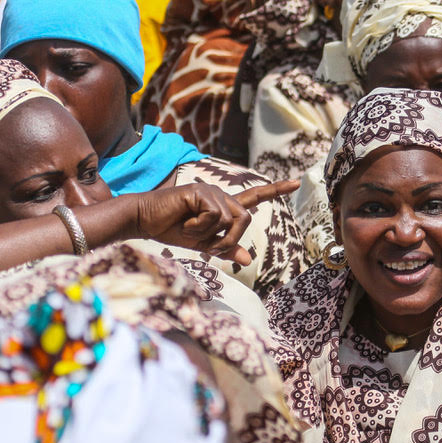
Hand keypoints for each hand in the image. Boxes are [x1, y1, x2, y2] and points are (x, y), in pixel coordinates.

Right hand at [132, 179, 298, 263]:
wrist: (145, 221)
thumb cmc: (171, 230)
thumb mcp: (202, 244)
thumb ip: (226, 249)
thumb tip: (249, 260)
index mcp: (223, 206)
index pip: (254, 197)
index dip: (276, 190)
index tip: (297, 182)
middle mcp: (220, 195)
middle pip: (244, 220)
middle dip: (229, 240)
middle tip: (207, 247)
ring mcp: (210, 191)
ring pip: (230, 220)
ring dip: (210, 235)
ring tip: (189, 231)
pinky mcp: (200, 191)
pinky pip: (214, 216)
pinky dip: (200, 227)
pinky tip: (185, 223)